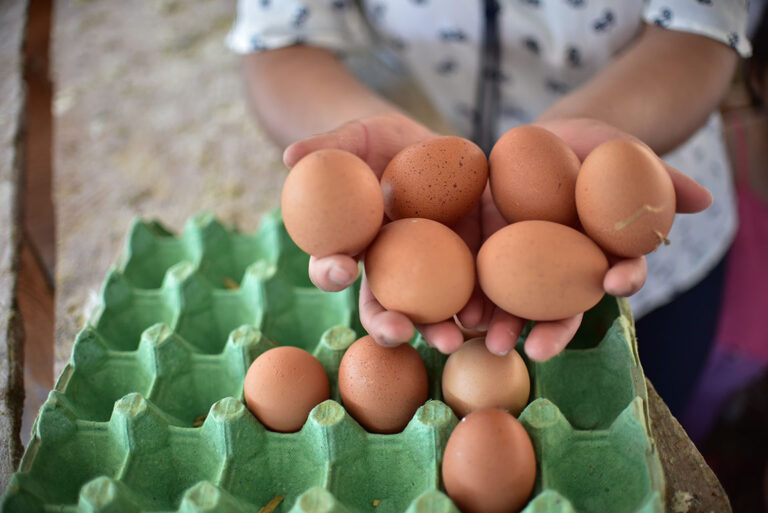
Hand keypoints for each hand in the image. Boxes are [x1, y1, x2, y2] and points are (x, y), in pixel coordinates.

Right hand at [285, 113, 471, 351]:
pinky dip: (481, 307)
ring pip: (429, 312)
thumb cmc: (383, 144)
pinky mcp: (467, 262)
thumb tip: (289, 156)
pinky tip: (489, 316)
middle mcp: (390, 269)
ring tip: (452, 339)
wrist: (435, 145)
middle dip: (388, 326)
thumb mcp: (355, 138)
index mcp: (355, 245)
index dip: (330, 272)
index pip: (333, 268)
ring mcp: (429, 271)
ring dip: (438, 330)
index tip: (342, 266)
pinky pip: (472, 290)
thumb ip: (326, 147)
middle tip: (399, 332)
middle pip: (383, 307)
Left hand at [480, 117, 710, 359]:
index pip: (618, 273)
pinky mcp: (488, 255)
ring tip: (491, 341)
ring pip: (517, 305)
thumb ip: (659, 176)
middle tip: (537, 349)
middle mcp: (564, 270)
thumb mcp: (621, 150)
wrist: (535, 139)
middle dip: (551, 332)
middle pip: (562, 307)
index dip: (620, 280)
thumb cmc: (587, 147)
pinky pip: (479, 282)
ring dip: (505, 326)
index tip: (616, 282)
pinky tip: (458, 315)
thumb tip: (704, 199)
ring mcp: (524, 266)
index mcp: (603, 252)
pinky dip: (469, 299)